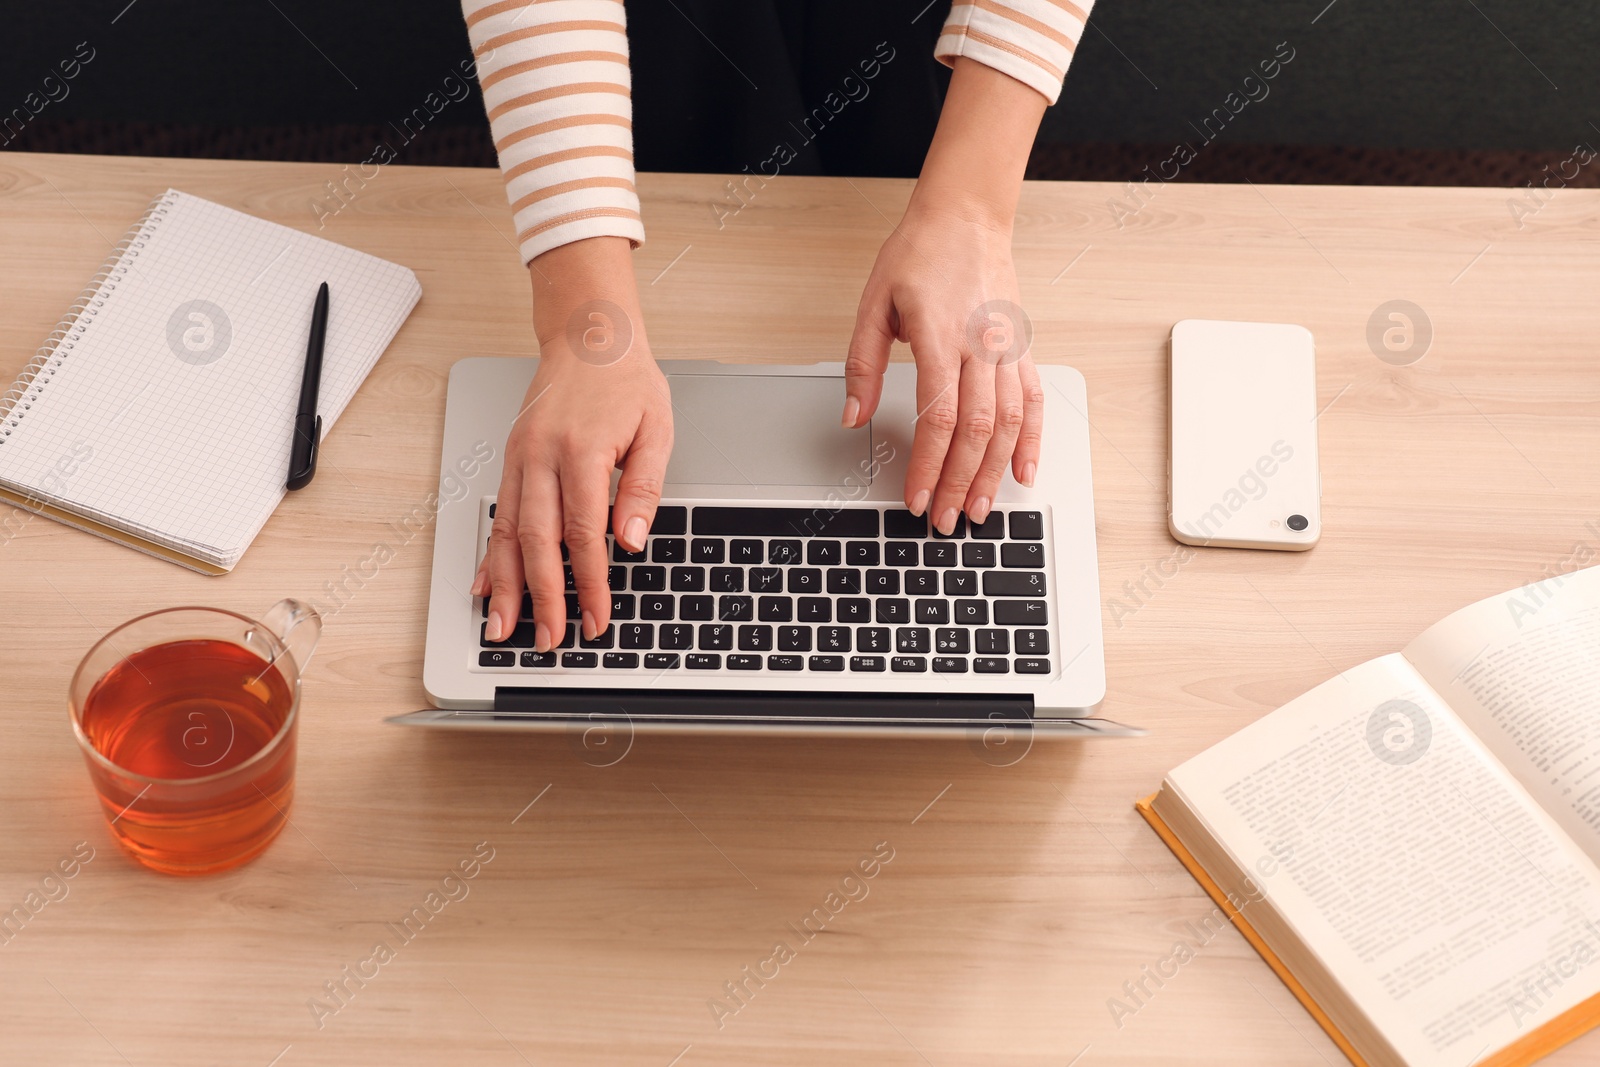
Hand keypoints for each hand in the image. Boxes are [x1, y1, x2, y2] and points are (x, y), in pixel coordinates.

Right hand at [472, 238, 672, 651]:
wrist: (588, 334)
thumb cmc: (625, 379)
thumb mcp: (656, 428)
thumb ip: (642, 487)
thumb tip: (630, 540)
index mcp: (581, 451)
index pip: (583, 532)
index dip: (589, 581)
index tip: (595, 617)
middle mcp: (541, 457)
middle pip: (537, 541)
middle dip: (542, 597)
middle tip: (548, 639)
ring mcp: (520, 458)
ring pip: (506, 532)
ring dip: (505, 585)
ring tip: (502, 627)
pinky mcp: (511, 458)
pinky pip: (497, 513)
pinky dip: (489, 554)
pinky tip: (485, 585)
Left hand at [841, 57, 1049, 535]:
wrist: (966, 216)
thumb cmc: (919, 253)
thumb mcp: (873, 303)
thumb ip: (863, 364)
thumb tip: (852, 417)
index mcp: (940, 336)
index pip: (938, 417)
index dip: (928, 465)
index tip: (917, 498)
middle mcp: (980, 346)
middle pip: (976, 430)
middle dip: (959, 482)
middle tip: (945, 521)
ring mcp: (1007, 349)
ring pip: (1008, 423)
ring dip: (994, 472)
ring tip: (979, 510)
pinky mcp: (1021, 348)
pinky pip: (1033, 401)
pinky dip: (1032, 440)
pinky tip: (1024, 472)